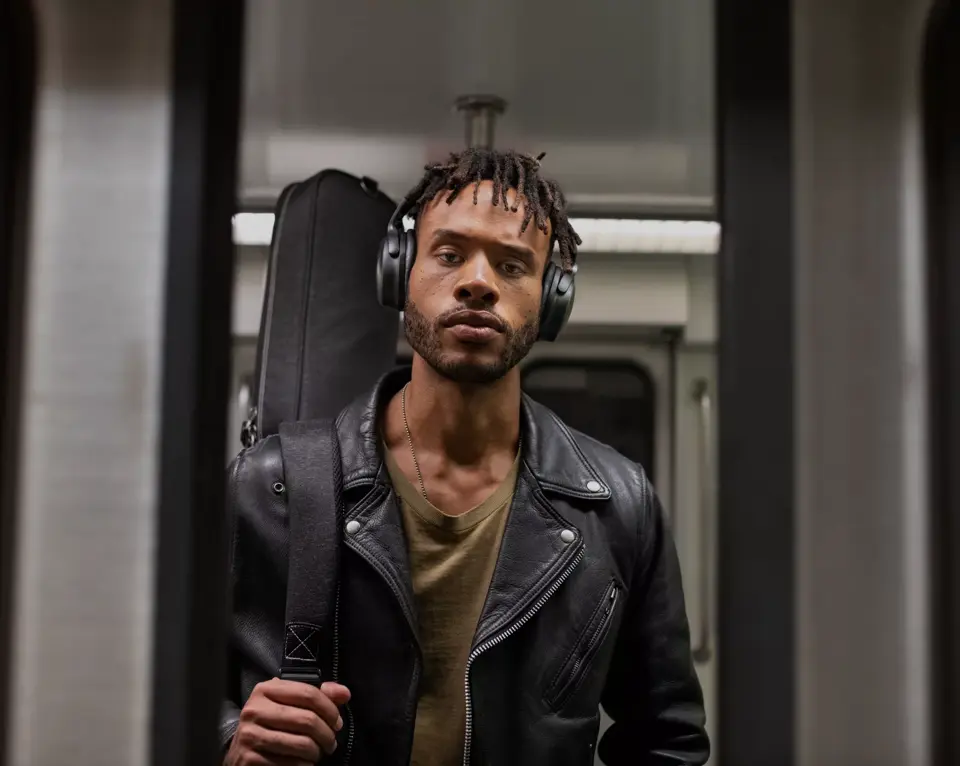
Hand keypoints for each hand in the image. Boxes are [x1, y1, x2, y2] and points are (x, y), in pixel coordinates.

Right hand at [225, 678, 350, 764]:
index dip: (329, 709)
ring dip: (317, 752)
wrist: (239, 753)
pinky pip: (289, 764)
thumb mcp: (289, 704)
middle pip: (307, 720)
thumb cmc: (270, 725)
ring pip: (301, 744)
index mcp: (266, 690)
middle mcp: (255, 710)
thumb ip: (317, 696)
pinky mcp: (249, 759)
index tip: (337, 722)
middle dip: (327, 734)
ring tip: (318, 753)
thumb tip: (344, 693)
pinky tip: (304, 763)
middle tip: (331, 743)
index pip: (308, 693)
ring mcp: (250, 735)